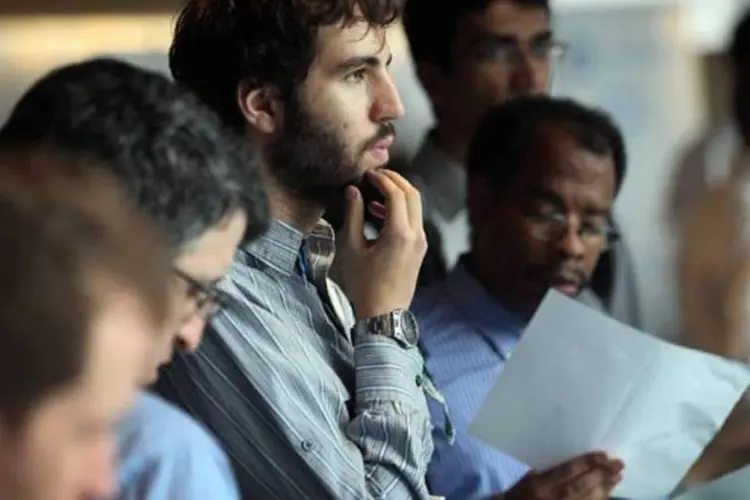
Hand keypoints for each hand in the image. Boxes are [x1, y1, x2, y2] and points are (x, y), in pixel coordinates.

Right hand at [338, 169, 426, 318]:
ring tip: (375, 192)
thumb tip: (352, 191)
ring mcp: (421, 242)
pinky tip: (380, 213)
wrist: (384, 314)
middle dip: (395, 180)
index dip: (382, 179)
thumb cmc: (365, 285)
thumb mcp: (353, 249)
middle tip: (375, 175)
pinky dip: (401, 210)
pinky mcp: (419, 249)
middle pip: (412, 194)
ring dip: (398, 194)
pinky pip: (414, 220)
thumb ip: (354, 216)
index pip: (396, 193)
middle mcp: (416, 235)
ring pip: (416, 206)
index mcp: (399, 233)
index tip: (367, 174)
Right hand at [503, 452, 623, 499]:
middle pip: (581, 486)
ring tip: (617, 477)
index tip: (605, 455)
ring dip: (605, 489)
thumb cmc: (521, 492)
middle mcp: (552, 498)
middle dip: (601, 475)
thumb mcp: (531, 476)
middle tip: (618, 464)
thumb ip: (552, 470)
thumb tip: (581, 463)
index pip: (568, 471)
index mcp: (541, 484)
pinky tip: (607, 493)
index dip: (588, 463)